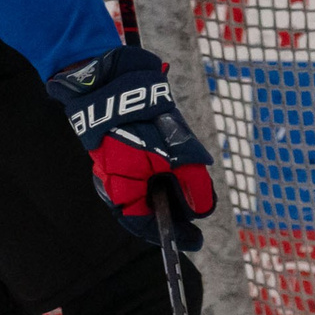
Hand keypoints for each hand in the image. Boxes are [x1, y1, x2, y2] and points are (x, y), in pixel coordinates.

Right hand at [46, 45, 215, 243]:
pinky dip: (161, 168)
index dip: (171, 235)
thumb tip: (202, 209)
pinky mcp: (119, 143)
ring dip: (169, 186)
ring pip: (145, 185)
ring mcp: (114, 160)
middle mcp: (112, 179)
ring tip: (192, 181)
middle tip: (199, 208)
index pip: (143, 224)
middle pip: (145, 206)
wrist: (111, 74)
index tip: (195, 240)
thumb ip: (193, 184)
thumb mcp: (177, 153)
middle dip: (174, 209)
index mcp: (120, 188)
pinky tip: (176, 159)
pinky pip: (142, 166)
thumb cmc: (140, 115)